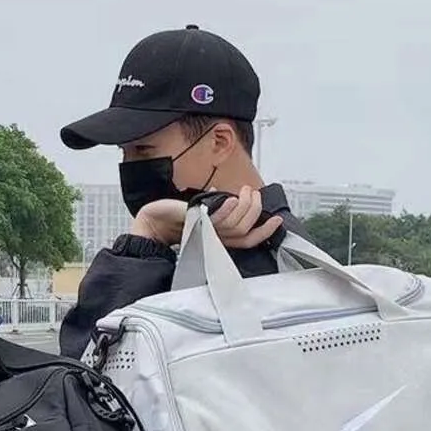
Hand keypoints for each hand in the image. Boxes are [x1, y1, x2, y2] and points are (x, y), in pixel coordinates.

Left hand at [130, 186, 283, 249]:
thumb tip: (234, 199)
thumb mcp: (204, 212)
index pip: (249, 239)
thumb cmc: (174, 218)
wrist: (152, 222)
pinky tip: (232, 198)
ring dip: (245, 203)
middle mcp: (216, 238)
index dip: (265, 231)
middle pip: (246, 228)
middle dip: (256, 209)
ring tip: (244, 190)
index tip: (278, 220)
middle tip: (253, 193)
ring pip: (237, 223)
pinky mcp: (197, 223)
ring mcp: (207, 231)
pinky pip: (219, 218)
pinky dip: (229, 207)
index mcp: (219, 238)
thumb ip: (221, 211)